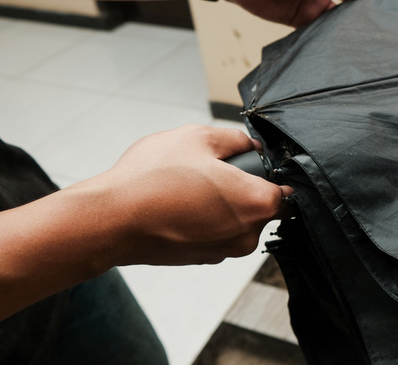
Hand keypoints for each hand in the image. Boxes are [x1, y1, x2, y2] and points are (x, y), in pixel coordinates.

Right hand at [96, 124, 292, 265]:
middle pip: (260, 207)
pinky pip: (214, 233)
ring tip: (187, 186)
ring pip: (235, 220)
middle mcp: (246, 234)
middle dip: (243, 187)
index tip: (254, 166)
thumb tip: (249, 145)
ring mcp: (223, 251)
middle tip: (211, 170)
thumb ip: (235, 139)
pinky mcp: (201, 259)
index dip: (272, 174)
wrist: (111, 220)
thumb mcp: (198, 137)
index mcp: (257, 204)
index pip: (287, 192)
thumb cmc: (153, 179)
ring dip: (221, 204)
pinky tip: (177, 203)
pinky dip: (203, 219)